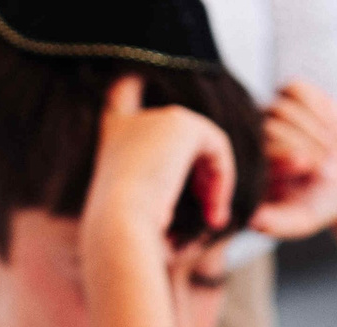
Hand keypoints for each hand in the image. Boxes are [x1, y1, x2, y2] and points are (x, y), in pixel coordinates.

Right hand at [84, 75, 236, 247]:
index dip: (131, 85)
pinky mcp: (180, 123)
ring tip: (214, 219)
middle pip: (183, 136)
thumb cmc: (127, 237)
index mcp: (112, 139)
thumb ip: (160, 198)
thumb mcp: (141, 215)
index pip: (121, 95)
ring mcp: (156, 117)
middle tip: (211, 215)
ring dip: (216, 183)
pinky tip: (215, 208)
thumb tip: (188, 212)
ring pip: (204, 144)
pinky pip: (217, 147)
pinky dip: (224, 179)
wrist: (118, 229)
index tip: (138, 78)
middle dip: (203, 174)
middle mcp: (130, 122)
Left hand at [251, 80, 336, 240]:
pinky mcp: (291, 95)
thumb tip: (252, 221)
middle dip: (305, 146)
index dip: (284, 156)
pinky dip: (314, 105)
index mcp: (250, 168)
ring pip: (283, 108)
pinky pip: (295, 89)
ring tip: (331, 149)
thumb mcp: (301, 220)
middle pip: (270, 127)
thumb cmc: (322, 202)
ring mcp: (271, 115)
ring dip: (314, 129)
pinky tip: (328, 122)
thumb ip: (275, 223)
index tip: (306, 169)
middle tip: (327, 167)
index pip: (256, 152)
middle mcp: (256, 140)